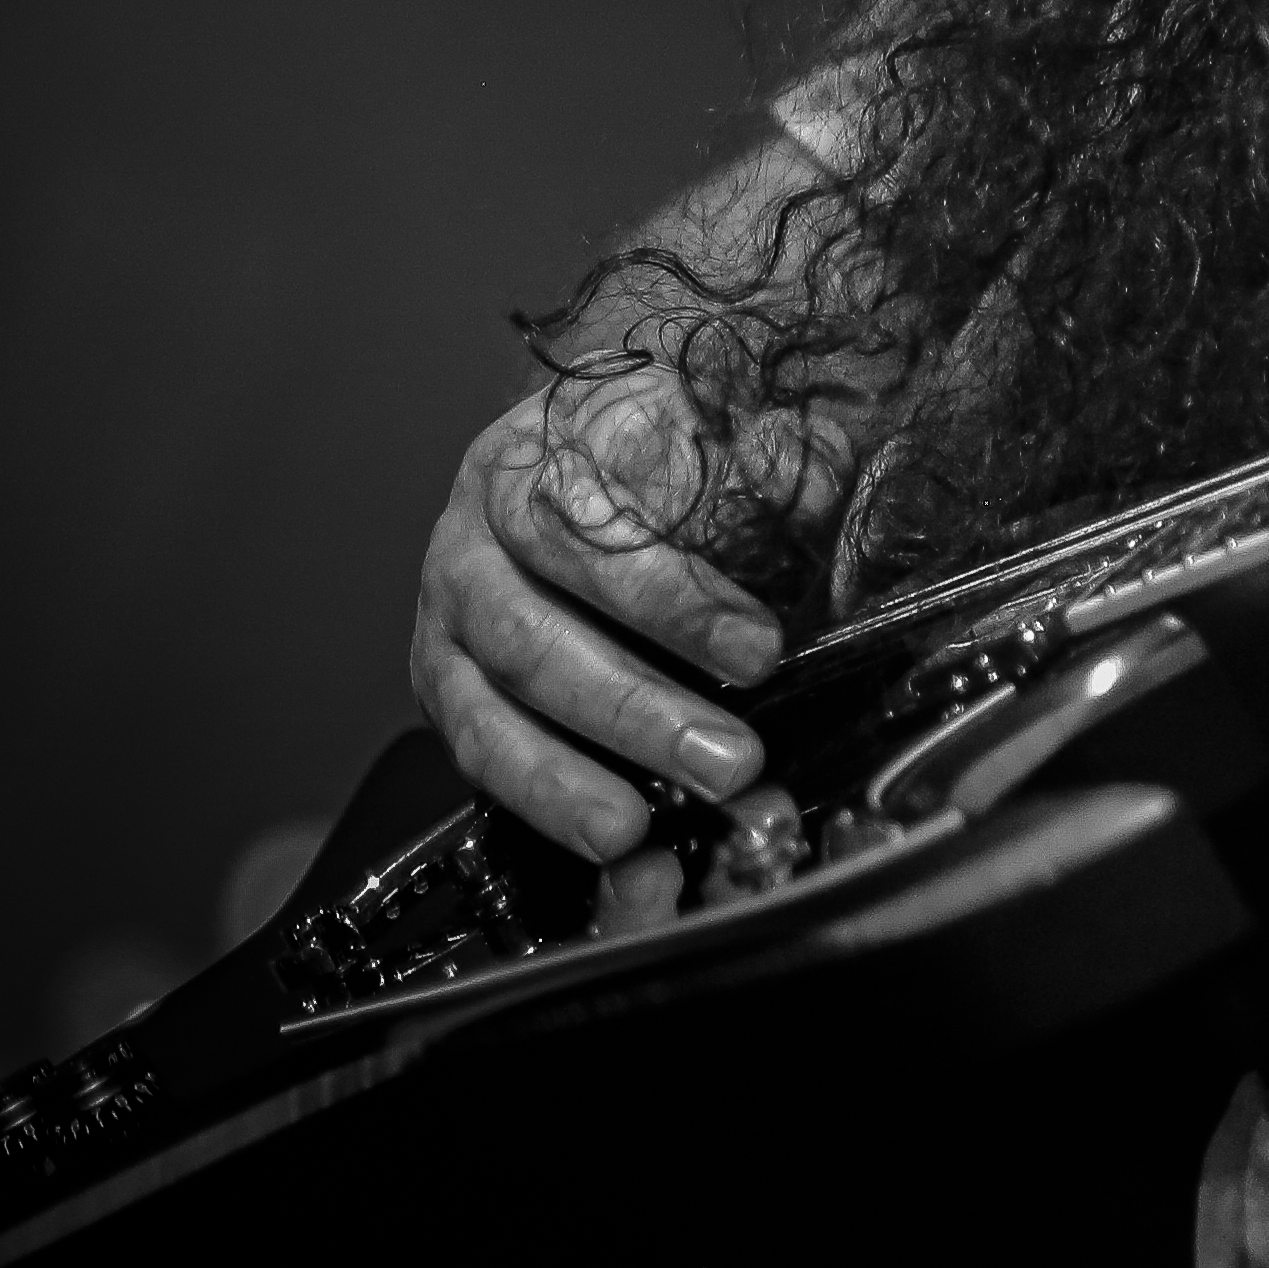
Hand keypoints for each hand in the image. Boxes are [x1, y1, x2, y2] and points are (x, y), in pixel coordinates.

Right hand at [410, 361, 783, 890]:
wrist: (572, 455)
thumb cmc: (649, 447)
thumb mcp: (705, 430)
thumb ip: (763, 469)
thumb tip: (823, 516)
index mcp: (528, 468)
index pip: (589, 535)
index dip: (674, 600)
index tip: (760, 652)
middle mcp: (468, 547)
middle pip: (534, 636)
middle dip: (635, 708)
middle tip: (729, 759)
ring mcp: (446, 626)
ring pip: (492, 709)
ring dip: (571, 777)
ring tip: (639, 828)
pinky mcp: (445, 691)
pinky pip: (478, 754)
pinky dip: (540, 801)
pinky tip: (605, 837)